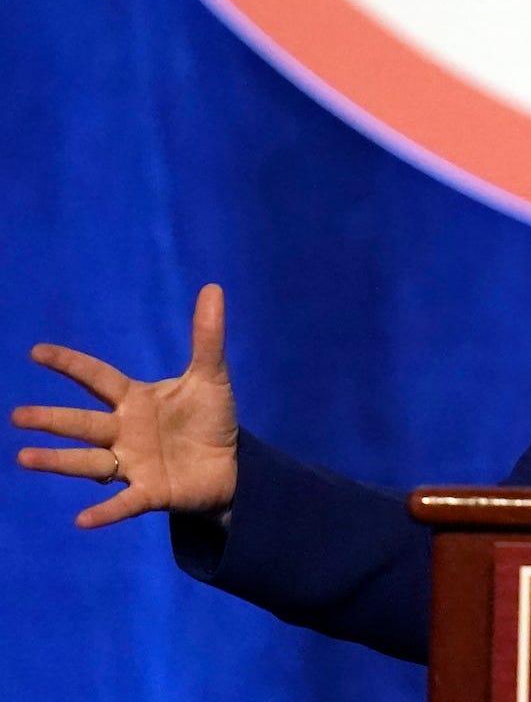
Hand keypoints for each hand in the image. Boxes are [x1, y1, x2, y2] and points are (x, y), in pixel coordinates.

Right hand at [13, 284, 239, 527]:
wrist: (232, 465)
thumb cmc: (209, 420)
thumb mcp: (211, 377)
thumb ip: (208, 337)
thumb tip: (214, 288)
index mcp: (135, 401)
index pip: (97, 378)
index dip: (70, 364)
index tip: (36, 352)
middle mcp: (125, 432)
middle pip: (84, 423)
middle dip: (52, 420)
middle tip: (18, 415)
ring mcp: (133, 464)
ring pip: (89, 462)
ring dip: (58, 461)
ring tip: (23, 457)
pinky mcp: (151, 492)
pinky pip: (124, 503)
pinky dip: (105, 511)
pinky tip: (82, 520)